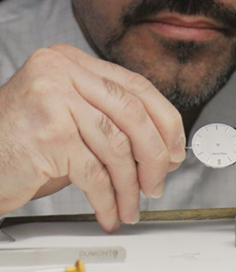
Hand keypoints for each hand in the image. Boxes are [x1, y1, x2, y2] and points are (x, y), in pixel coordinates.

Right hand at [0, 44, 184, 231]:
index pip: (135, 85)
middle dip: (154, 152)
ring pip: (116, 144)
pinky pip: (94, 171)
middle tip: (159, 179)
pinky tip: (110, 210)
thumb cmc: (24, 139)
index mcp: (73, 61)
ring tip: (133, 203)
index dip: (164, 118)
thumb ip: (111, 119)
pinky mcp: (48, 134)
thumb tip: (162, 146)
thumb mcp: (71, 116)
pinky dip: (108, 197)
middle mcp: (62, 71)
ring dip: (131, 183)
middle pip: (131, 111)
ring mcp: (54, 99)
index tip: (176, 145)